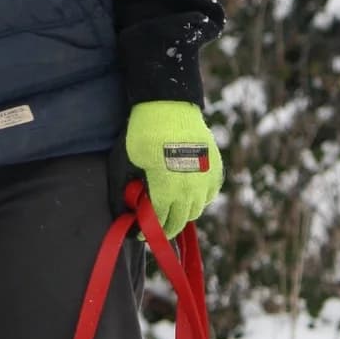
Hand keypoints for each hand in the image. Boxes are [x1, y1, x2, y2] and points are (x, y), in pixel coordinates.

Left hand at [124, 101, 222, 237]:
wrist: (169, 106)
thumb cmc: (142, 134)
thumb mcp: (125, 164)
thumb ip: (124, 191)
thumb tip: (124, 211)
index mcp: (167, 191)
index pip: (158, 222)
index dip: (147, 230)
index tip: (140, 233)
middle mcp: (190, 190)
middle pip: (179, 220)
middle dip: (166, 228)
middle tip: (156, 229)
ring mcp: (205, 179)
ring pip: (196, 209)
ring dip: (183, 214)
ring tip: (171, 211)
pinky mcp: (215, 167)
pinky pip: (210, 194)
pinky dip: (200, 200)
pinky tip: (188, 196)